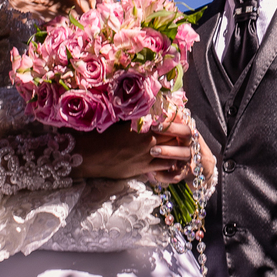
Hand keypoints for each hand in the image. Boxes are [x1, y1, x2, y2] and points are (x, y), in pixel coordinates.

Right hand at [68, 121, 190, 179]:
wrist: (92, 156)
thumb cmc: (104, 134)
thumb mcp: (122, 121)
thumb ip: (139, 116)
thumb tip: (149, 107)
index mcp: (145, 127)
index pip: (169, 122)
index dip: (176, 120)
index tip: (181, 117)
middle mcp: (149, 142)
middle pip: (173, 138)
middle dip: (180, 136)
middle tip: (185, 133)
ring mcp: (147, 157)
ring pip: (171, 154)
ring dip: (177, 150)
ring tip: (182, 147)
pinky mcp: (143, 169)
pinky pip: (163, 168)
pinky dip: (170, 165)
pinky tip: (173, 162)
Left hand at [148, 110, 196, 184]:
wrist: (204, 166)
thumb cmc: (186, 145)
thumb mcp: (182, 133)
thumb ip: (174, 122)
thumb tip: (161, 106)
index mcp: (190, 132)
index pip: (183, 123)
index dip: (170, 121)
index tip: (156, 120)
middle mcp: (192, 143)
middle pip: (185, 134)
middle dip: (170, 129)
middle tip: (153, 129)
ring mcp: (191, 158)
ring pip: (182, 154)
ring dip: (168, 152)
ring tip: (152, 151)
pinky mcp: (188, 173)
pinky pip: (178, 176)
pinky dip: (166, 176)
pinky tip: (155, 174)